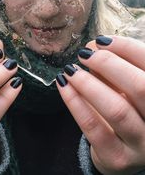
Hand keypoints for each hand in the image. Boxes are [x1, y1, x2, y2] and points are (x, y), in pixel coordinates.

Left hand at [57, 35, 144, 174]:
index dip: (127, 48)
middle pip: (140, 87)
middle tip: (85, 54)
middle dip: (109, 64)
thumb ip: (114, 69)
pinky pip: (94, 127)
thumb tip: (92, 47)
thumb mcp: (125, 88)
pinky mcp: (118, 158)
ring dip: (89, 83)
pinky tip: (63, 85)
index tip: (102, 40)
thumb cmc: (125, 110)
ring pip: (117, 109)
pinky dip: (75, 102)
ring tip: (70, 70)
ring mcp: (142, 145)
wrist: (121, 150)